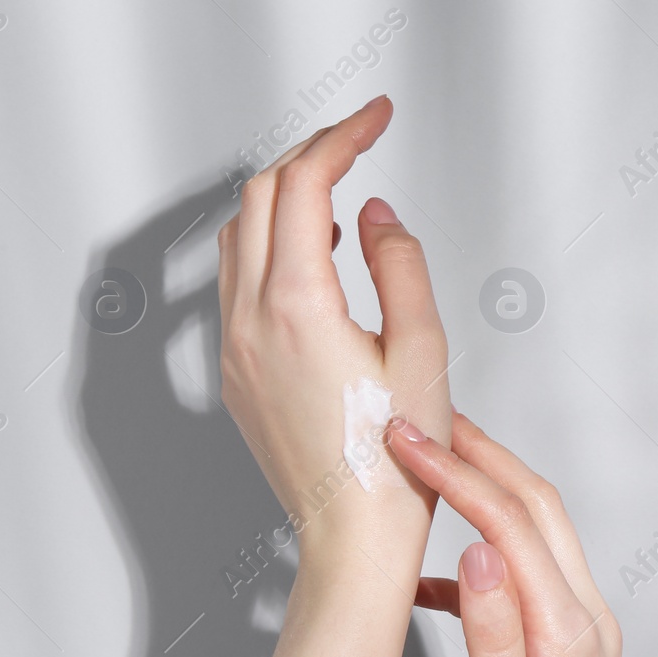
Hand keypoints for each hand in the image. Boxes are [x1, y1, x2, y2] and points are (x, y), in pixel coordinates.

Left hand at [217, 97, 450, 559]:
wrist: (353, 538)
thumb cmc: (397, 464)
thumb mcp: (424, 351)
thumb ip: (400, 265)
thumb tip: (377, 215)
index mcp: (298, 307)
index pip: (305, 185)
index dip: (343, 137)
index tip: (376, 119)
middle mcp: (250, 322)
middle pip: (262, 196)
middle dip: (310, 157)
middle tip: (358, 143)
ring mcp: (233, 350)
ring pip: (239, 237)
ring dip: (283, 201)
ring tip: (338, 197)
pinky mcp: (234, 376)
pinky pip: (235, 286)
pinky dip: (268, 249)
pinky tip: (313, 264)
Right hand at [390, 412, 633, 656]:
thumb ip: (494, 638)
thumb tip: (475, 554)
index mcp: (571, 635)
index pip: (510, 525)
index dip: (457, 473)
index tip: (407, 438)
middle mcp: (587, 620)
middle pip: (535, 506)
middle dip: (477, 454)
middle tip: (418, 419)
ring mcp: (581, 630)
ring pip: (532, 531)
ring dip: (481, 490)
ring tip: (424, 466)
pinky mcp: (565, 646)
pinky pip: (521, 576)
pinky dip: (477, 553)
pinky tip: (429, 575)